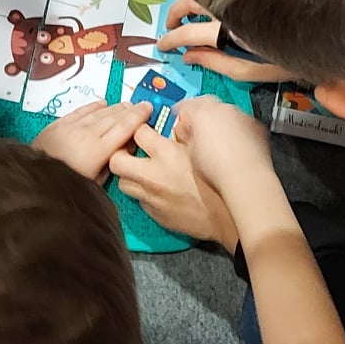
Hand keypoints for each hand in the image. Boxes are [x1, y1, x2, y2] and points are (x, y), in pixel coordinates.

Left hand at [32, 100, 151, 181]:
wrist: (36, 179)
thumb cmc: (68, 184)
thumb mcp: (95, 182)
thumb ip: (109, 164)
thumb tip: (121, 149)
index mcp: (98, 150)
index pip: (124, 128)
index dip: (138, 117)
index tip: (148, 108)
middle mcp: (87, 134)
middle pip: (114, 117)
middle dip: (129, 110)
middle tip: (140, 105)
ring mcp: (72, 127)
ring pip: (99, 112)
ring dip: (114, 107)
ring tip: (125, 105)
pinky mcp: (59, 124)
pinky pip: (81, 110)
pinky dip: (94, 106)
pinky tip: (103, 103)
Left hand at [109, 122, 238, 250]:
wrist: (228, 218)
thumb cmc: (219, 181)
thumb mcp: (203, 150)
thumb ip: (184, 135)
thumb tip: (173, 125)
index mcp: (167, 154)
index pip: (138, 132)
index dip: (140, 126)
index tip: (144, 128)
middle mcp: (153, 176)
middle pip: (116, 160)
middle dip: (120, 152)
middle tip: (131, 148)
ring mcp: (151, 197)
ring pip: (122, 183)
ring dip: (129, 174)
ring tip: (142, 169)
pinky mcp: (154, 214)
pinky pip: (139, 199)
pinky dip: (143, 191)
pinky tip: (156, 187)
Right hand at [156, 0, 294, 83]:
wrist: (321, 29)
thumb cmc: (289, 55)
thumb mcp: (252, 71)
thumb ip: (216, 63)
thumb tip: (188, 56)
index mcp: (227, 27)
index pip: (189, 31)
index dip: (172, 39)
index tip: (163, 45)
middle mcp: (228, 2)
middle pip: (189, 0)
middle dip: (175, 13)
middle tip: (172, 25)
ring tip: (188, 6)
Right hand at [167, 96, 278, 202]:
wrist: (246, 177)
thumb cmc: (217, 170)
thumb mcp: (189, 153)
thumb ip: (186, 136)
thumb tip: (187, 133)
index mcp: (202, 113)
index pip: (185, 105)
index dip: (181, 115)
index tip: (181, 123)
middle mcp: (223, 109)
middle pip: (206, 104)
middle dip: (201, 116)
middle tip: (197, 132)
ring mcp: (241, 115)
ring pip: (225, 112)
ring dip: (220, 122)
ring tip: (217, 143)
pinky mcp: (256, 126)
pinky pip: (241, 122)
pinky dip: (236, 130)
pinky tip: (234, 147)